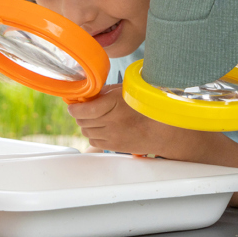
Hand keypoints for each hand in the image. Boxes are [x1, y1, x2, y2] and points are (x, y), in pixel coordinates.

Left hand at [67, 83, 211, 158]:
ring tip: (95, 117)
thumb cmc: (147, 105)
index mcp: (113, 104)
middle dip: (80, 114)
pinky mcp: (114, 146)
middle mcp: (111, 122)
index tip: (74, 104)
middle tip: (84, 108)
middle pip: (82, 121)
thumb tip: (90, 92)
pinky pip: (94, 141)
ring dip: (87, 124)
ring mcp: (112, 136)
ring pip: (87, 131)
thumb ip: (107, 91)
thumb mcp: (127, 90)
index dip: (75, 107)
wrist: (163, 128)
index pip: (83, 110)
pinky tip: (102, 127)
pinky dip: (94, 134)